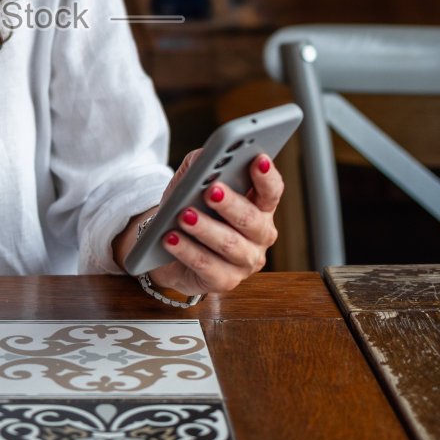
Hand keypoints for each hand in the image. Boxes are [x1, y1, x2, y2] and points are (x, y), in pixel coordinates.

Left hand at [138, 148, 283, 296]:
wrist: (167, 245)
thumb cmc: (190, 207)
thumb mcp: (193, 181)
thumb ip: (201, 164)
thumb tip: (205, 157)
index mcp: (260, 207)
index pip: (271, 191)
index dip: (267, 176)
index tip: (257, 159)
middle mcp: (259, 236)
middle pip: (251, 220)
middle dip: (230, 204)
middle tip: (211, 190)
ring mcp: (244, 262)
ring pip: (229, 244)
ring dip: (206, 229)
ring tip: (184, 215)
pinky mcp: (223, 281)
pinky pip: (206, 266)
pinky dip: (187, 251)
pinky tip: (170, 238)